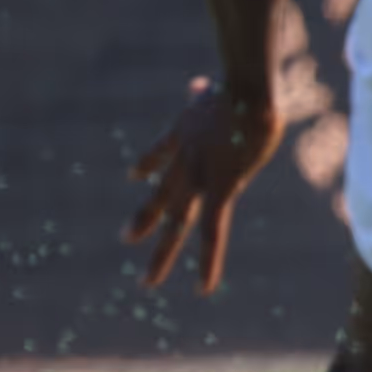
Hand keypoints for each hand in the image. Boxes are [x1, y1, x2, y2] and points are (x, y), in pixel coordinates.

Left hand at [125, 75, 286, 295]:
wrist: (245, 92)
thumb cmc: (245, 83)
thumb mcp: (227, 86)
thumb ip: (215, 90)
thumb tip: (207, 82)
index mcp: (187, 132)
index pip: (161, 152)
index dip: (146, 165)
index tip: (133, 176)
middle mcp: (186, 159)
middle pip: (162, 194)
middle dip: (145, 218)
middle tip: (125, 238)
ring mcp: (198, 178)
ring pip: (177, 223)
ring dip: (162, 253)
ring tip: (146, 282)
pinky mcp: (218, 191)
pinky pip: (211, 235)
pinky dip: (208, 263)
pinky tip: (203, 288)